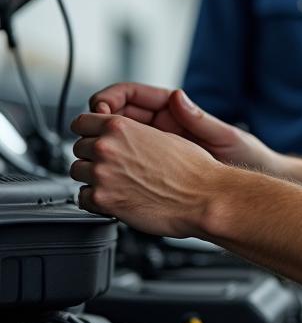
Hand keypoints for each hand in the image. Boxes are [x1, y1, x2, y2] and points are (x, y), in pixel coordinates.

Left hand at [70, 112, 225, 236]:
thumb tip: (122, 135)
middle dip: (92, 154)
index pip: (82, 121)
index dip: (89, 130)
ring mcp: (102, 175)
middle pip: (78, 147)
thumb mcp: (166, 134)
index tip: (94, 138)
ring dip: (92, 177)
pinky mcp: (102, 200)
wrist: (203, 197)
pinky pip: (82, 198)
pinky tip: (115, 196)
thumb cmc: (193, 169)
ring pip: (77, 172)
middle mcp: (107, 149)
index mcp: (121, 128)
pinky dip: (95, 199)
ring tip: (115, 181)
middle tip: (112, 163)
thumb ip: (135, 132)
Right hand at [87, 82, 281, 173]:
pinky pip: (125, 165)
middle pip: (116, 117)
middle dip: (97, 121)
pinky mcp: (154, 170)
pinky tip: (109, 176)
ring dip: (100, 145)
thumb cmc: (246, 156)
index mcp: (175, 112)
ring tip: (94, 156)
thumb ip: (200, 119)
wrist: (249, 187)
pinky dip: (113, 168)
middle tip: (89, 134)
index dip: (110, 98)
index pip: (131, 95)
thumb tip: (177, 97)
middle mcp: (162, 127)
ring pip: (115, 141)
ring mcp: (155, 149)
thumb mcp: (225, 136)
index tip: (100, 110)